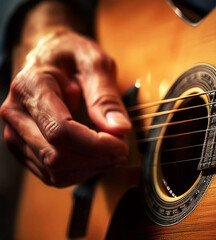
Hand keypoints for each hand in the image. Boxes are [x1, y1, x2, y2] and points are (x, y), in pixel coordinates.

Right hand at [0, 29, 130, 186]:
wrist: (48, 55)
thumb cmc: (71, 55)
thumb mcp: (94, 62)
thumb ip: (106, 96)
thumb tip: (119, 129)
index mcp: (31, 87)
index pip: (60, 131)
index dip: (95, 145)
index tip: (121, 144)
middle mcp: (16, 113)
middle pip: (57, 156)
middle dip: (97, 159)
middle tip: (122, 148)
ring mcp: (16, 134)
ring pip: (55, 171)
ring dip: (90, 168)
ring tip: (111, 151)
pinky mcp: (24, 149)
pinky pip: (52, 175)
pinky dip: (80, 172)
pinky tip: (95, 156)